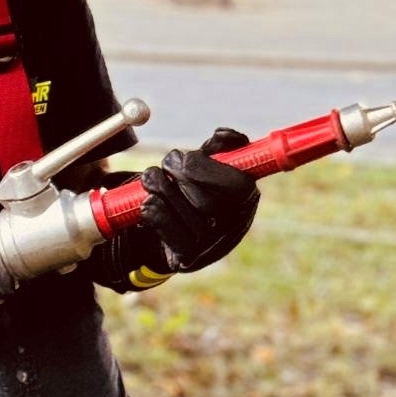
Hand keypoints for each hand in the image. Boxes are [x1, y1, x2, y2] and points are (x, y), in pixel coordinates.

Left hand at [138, 128, 259, 272]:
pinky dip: (152, 210)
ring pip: (181, 212)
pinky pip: (165, 229)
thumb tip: (225, 136)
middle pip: (205, 201)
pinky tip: (149, 203)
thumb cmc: (193, 190)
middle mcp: (233, 227)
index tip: (187, 157)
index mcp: (246, 199)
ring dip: (159, 187)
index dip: (207, 170)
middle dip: (178, 175)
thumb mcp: (208, 164)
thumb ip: (219, 147)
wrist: (171, 229)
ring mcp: (210, 247)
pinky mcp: (187, 259)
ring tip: (153, 179)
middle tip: (167, 163)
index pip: (236, 186)